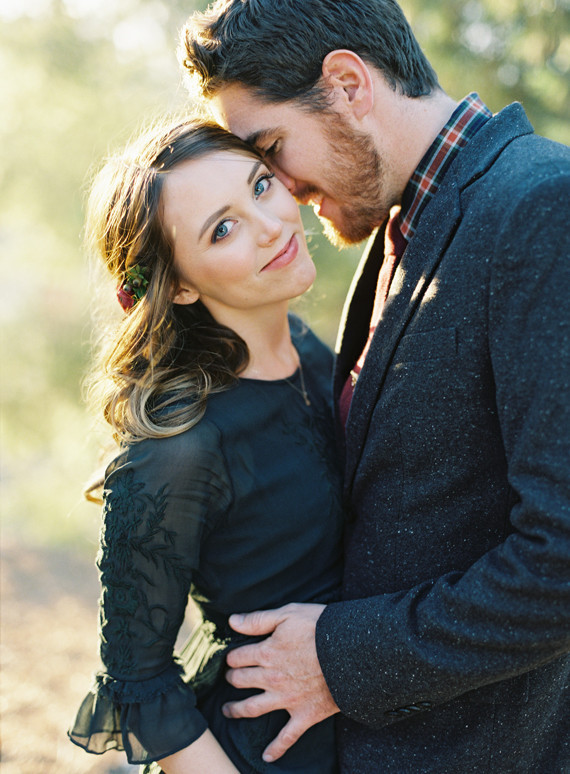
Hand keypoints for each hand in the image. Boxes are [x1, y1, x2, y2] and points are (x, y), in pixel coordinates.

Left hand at [223, 603, 339, 761]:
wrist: (353, 651)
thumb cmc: (321, 627)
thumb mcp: (288, 614)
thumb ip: (258, 620)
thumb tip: (232, 621)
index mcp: (267, 652)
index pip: (237, 657)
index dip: (231, 657)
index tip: (230, 658)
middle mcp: (272, 678)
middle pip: (241, 682)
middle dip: (232, 680)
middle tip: (229, 679)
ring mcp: (287, 699)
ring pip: (253, 709)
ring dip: (237, 711)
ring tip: (228, 711)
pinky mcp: (304, 715)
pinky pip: (287, 737)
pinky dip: (276, 749)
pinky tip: (266, 757)